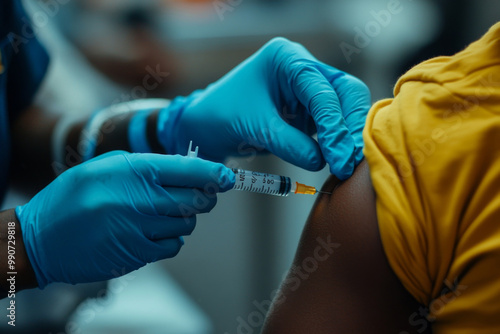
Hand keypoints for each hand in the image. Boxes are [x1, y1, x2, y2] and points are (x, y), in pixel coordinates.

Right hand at [15, 151, 233, 287]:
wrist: (40, 238)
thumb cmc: (74, 198)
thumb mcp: (106, 167)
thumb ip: (146, 166)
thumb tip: (187, 169)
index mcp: (134, 170)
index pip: (190, 169)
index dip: (215, 173)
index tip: (228, 177)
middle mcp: (142, 198)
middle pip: (197, 198)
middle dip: (204, 196)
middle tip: (198, 194)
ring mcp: (141, 229)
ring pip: (187, 223)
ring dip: (182, 218)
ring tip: (157, 214)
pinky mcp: (138, 254)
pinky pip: (173, 245)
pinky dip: (169, 239)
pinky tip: (149, 232)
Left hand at [158, 38, 370, 179]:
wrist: (204, 127)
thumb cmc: (220, 117)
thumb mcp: (254, 128)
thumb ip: (290, 143)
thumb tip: (321, 161)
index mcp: (287, 58)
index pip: (323, 91)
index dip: (334, 126)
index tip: (338, 158)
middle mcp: (302, 68)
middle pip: (346, 92)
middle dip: (350, 128)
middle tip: (349, 162)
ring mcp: (308, 90)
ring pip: (344, 109)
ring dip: (347, 137)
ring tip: (345, 166)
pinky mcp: (308, 111)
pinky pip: (332, 125)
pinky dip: (336, 143)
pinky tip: (338, 161)